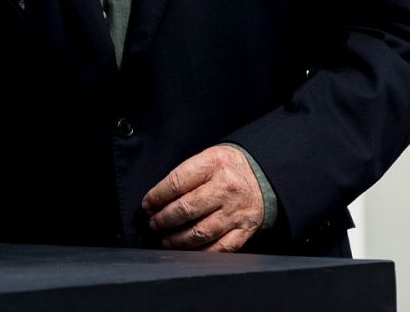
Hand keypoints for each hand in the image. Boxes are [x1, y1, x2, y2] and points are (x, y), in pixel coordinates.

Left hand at [142, 145, 264, 251]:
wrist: (263, 174)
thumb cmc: (226, 167)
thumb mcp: (207, 158)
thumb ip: (184, 177)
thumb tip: (155, 202)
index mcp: (214, 164)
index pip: (176, 183)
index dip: (156, 197)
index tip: (146, 205)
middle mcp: (227, 187)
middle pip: (186, 209)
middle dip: (163, 220)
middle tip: (153, 224)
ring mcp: (236, 211)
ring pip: (200, 232)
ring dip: (177, 240)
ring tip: (165, 240)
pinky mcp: (245, 229)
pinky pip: (220, 248)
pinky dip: (200, 252)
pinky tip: (187, 251)